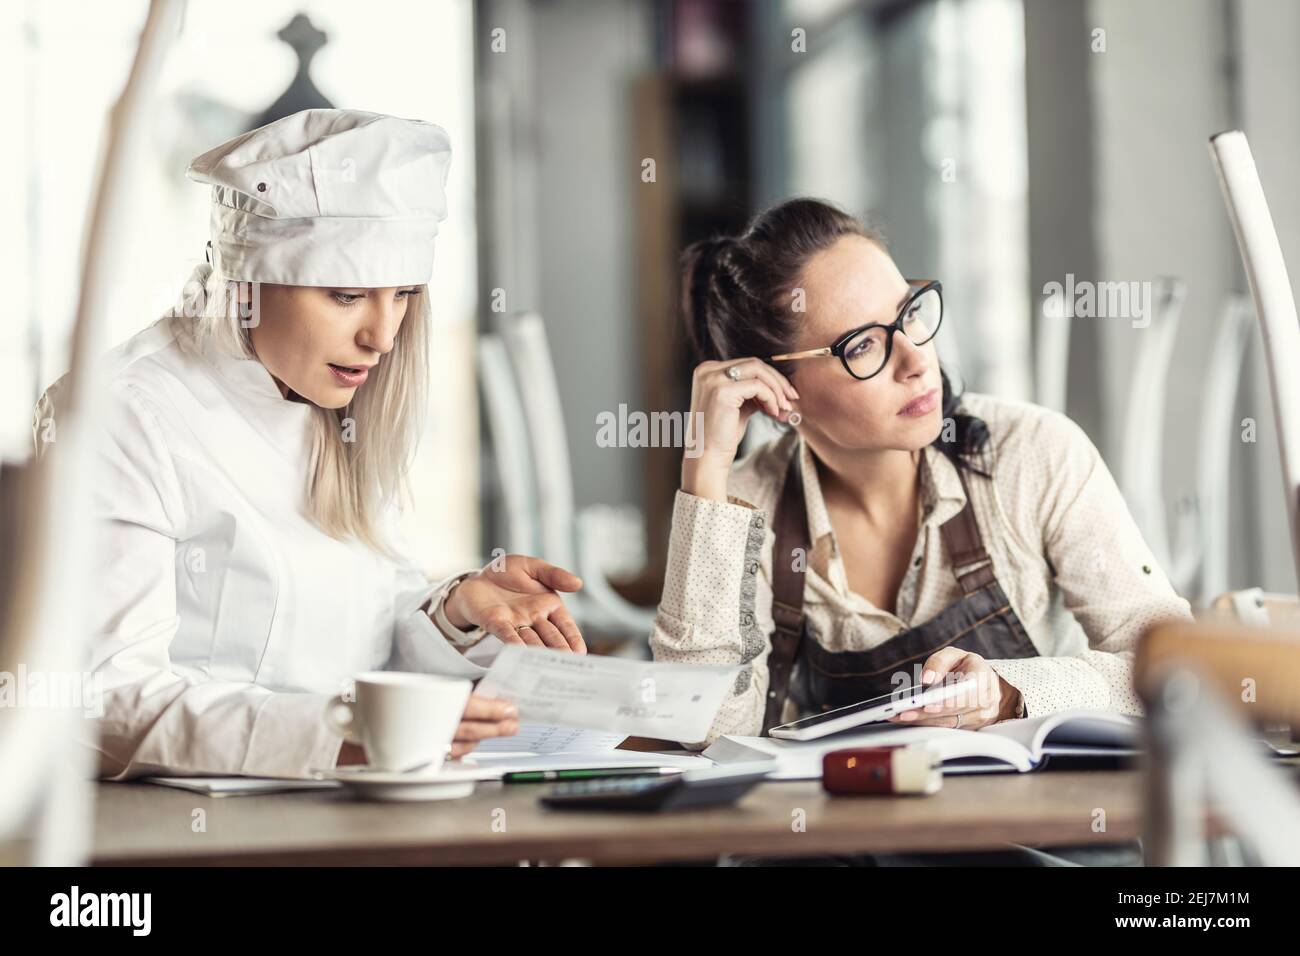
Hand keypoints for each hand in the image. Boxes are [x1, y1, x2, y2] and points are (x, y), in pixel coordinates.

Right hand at [336, 694, 519, 764]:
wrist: (349, 726)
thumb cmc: (382, 703)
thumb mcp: (412, 686)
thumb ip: (442, 691)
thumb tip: (482, 693)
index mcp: (422, 701)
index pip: (462, 705)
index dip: (488, 708)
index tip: (508, 708)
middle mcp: (420, 725)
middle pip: (466, 728)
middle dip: (494, 727)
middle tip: (514, 722)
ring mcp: (419, 744)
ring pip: (460, 744)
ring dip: (485, 738)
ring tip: (504, 730)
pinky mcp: (417, 757)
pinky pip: (446, 755)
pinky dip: (465, 749)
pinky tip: (478, 742)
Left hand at [444, 554, 585, 652]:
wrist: (476, 577)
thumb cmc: (507, 573)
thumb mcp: (533, 567)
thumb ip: (554, 575)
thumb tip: (578, 583)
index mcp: (548, 604)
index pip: (565, 625)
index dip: (573, 638)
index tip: (581, 653)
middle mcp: (534, 618)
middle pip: (550, 637)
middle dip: (559, 650)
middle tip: (566, 664)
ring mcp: (516, 623)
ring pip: (531, 640)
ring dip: (539, 652)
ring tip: (546, 665)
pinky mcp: (496, 623)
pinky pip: (507, 635)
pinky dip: (514, 644)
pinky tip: (520, 654)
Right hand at [681, 358, 798, 501]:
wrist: (707, 457)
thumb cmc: (722, 436)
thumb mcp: (738, 407)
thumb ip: (752, 393)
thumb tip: (781, 389)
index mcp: (708, 371)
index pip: (747, 365)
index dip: (770, 378)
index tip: (786, 394)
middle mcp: (708, 370)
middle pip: (754, 364)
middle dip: (777, 381)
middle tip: (792, 398)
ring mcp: (713, 379)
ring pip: (758, 371)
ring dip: (776, 389)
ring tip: (783, 408)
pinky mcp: (722, 391)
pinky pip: (758, 386)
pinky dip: (771, 398)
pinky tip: (773, 412)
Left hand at [886, 647, 1022, 729]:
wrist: (989, 685)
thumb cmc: (967, 667)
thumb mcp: (955, 655)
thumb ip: (939, 662)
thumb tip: (927, 678)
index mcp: (982, 678)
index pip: (966, 692)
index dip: (948, 701)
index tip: (928, 705)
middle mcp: (984, 700)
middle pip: (954, 711)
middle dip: (927, 713)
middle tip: (904, 712)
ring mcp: (978, 717)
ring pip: (949, 722)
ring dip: (923, 721)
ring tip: (899, 717)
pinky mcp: (969, 727)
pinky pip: (946, 728)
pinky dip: (926, 725)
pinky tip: (908, 720)